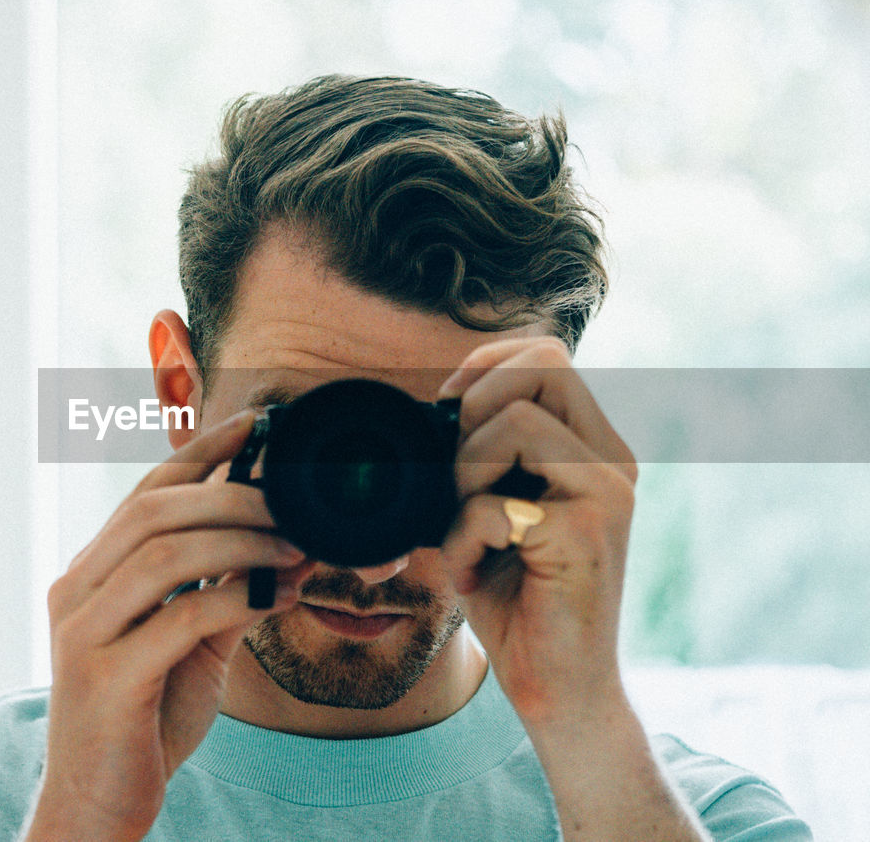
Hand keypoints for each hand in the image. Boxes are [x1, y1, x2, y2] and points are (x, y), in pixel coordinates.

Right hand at [26, 411, 313, 841]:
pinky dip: (237, 597)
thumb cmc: (142, 720)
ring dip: (242, 542)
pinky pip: (179, 616)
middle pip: (154, 511)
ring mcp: (83, 632)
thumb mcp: (190, 646)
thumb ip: (226, 594)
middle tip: (293, 501)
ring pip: (164, 553)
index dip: (200, 453)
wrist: (96, 805)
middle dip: (232, 495)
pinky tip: (279, 596)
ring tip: (297, 546)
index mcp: (92, 574)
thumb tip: (288, 549)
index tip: (254, 424)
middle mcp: (77, 591)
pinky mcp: (106, 677)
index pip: (145, 493)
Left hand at [437, 337, 638, 725]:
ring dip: (464, 474)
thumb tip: (427, 412)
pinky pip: (497, 504)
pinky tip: (473, 574)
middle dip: (473, 409)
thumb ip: (476, 458)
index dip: (482, 367)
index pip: (546, 353)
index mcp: (592, 446)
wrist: (555, 686)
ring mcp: (607, 494)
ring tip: (464, 528)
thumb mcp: (489, 509)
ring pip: (516, 422)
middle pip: (544, 363)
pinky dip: (463, 538)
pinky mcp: (588, 535)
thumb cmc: (516, 597)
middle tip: (456, 474)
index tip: (444, 415)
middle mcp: (611, 461)